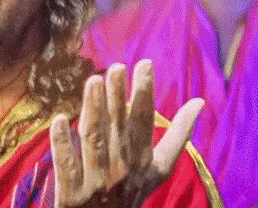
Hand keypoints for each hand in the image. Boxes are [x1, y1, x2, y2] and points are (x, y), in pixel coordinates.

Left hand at [50, 59, 203, 206]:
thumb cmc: (132, 190)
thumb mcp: (159, 167)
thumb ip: (179, 135)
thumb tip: (199, 103)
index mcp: (142, 159)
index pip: (144, 121)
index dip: (144, 93)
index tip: (144, 64)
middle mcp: (121, 167)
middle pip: (118, 127)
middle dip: (118, 97)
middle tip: (116, 67)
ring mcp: (96, 180)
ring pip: (94, 140)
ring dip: (93, 110)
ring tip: (92, 80)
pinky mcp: (72, 193)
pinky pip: (66, 166)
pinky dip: (63, 144)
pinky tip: (58, 120)